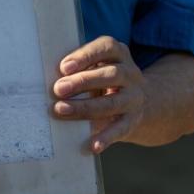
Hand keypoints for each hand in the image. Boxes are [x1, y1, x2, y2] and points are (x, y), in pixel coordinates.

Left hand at [52, 36, 146, 153]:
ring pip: (112, 102)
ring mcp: (134, 98)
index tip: (63, 67)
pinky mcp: (133, 120)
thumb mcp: (98, 65)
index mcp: (119, 54)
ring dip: (85, 107)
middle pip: (110, 75)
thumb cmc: (105, 77)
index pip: (106, 48)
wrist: (142, 100)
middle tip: (58, 89)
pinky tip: (92, 145)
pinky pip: (121, 128)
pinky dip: (106, 137)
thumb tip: (51, 77)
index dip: (85, 56)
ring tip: (61, 110)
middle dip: (82, 82)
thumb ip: (79, 67)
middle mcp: (130, 74)